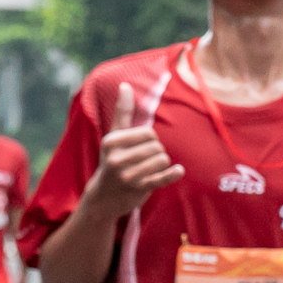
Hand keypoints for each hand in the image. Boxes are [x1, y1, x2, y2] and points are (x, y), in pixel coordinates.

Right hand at [83, 82, 183, 217]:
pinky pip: (162, 178)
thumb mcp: (114, 137)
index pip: (148, 133)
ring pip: (162, 160)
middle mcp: (116, 159)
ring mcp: (127, 176)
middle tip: (145, 161)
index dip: (151, 139)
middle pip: (157, 147)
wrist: (104, 197)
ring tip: (149, 170)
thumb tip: (125, 84)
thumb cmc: (112, 160)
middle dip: (157, 152)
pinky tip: (179, 170)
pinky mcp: (138, 190)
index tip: (142, 147)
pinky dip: (172, 174)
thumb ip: (121, 111)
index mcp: (111, 142)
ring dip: (161, 164)